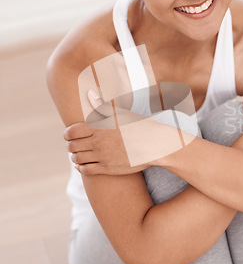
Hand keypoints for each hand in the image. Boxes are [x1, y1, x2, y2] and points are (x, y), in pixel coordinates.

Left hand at [65, 89, 196, 175]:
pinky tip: (82, 165)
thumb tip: (90, 93)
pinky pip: (86, 170)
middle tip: (73, 145)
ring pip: (77, 159)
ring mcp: (102, 156)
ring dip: (74, 157)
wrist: (155, 144)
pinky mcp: (108, 168)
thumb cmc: (140, 126)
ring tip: (77, 155)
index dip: (67, 134)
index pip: (72, 132)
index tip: (68, 135)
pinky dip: (80, 167)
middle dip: (70, 145)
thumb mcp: (121, 113)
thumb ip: (102, 106)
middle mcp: (98, 142)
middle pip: (72, 146)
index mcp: (99, 127)